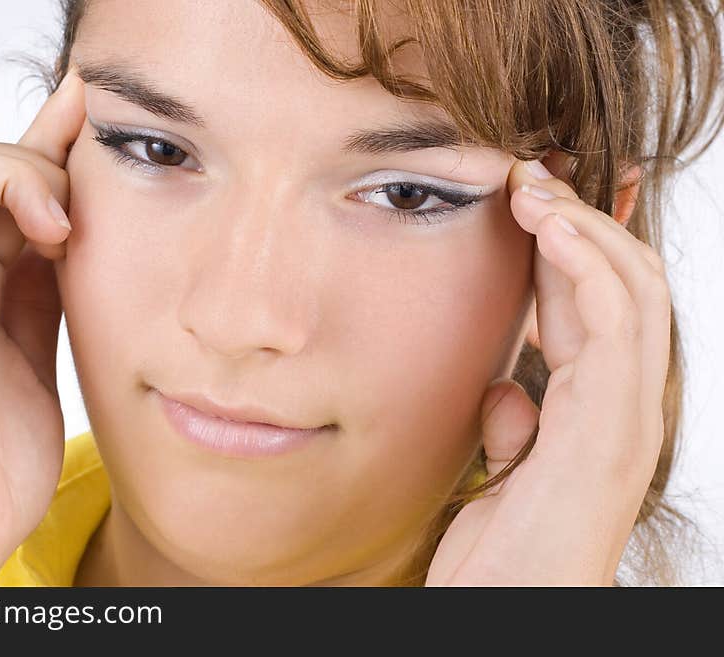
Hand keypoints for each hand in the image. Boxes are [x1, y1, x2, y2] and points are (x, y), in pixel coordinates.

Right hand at [0, 70, 85, 583]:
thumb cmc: (2, 448)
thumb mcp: (52, 343)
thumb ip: (59, 279)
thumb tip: (89, 222)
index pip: (21, 180)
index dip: (55, 138)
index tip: (94, 105)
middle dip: (37, 162)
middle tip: (76, 217)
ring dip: (0, 173)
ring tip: (49, 226)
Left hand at [425, 153, 668, 585]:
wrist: (509, 611)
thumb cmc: (504, 551)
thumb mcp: (502, 473)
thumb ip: (515, 426)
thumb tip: (506, 390)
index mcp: (597, 410)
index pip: (597, 308)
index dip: (571, 249)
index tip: (535, 201)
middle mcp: (625, 405)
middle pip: (626, 285)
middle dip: (585, 223)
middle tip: (536, 175)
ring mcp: (628, 415)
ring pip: (634, 291)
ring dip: (586, 229)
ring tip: (537, 186)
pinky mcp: (615, 427)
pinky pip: (618, 324)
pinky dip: (589, 266)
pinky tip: (552, 228)